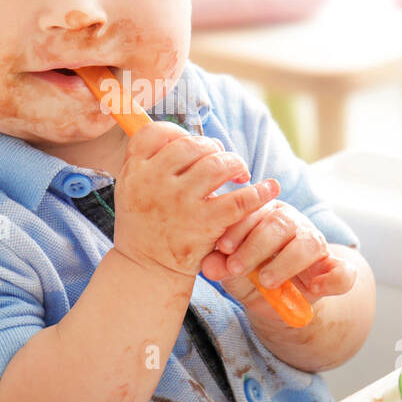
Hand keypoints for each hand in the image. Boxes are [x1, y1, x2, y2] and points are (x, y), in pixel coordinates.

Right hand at [112, 122, 279, 278]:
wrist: (146, 269)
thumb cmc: (145, 224)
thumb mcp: (132, 189)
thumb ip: (151, 162)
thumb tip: (188, 136)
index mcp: (134, 171)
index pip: (156, 132)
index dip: (178, 132)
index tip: (191, 144)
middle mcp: (154, 183)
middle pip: (192, 145)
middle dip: (213, 148)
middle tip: (222, 160)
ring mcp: (180, 202)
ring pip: (217, 164)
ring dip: (234, 163)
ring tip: (239, 174)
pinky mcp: (204, 223)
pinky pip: (239, 200)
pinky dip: (259, 192)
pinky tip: (269, 189)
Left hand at [199, 199, 357, 333]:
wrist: (275, 302)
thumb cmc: (250, 276)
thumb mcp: (232, 272)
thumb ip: (221, 266)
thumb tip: (208, 266)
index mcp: (266, 214)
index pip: (255, 210)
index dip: (239, 226)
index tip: (222, 246)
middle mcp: (293, 224)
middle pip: (281, 224)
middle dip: (256, 245)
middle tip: (236, 267)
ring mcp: (316, 245)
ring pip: (309, 243)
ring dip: (286, 262)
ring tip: (266, 281)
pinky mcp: (333, 270)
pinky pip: (343, 272)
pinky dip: (333, 279)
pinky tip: (315, 288)